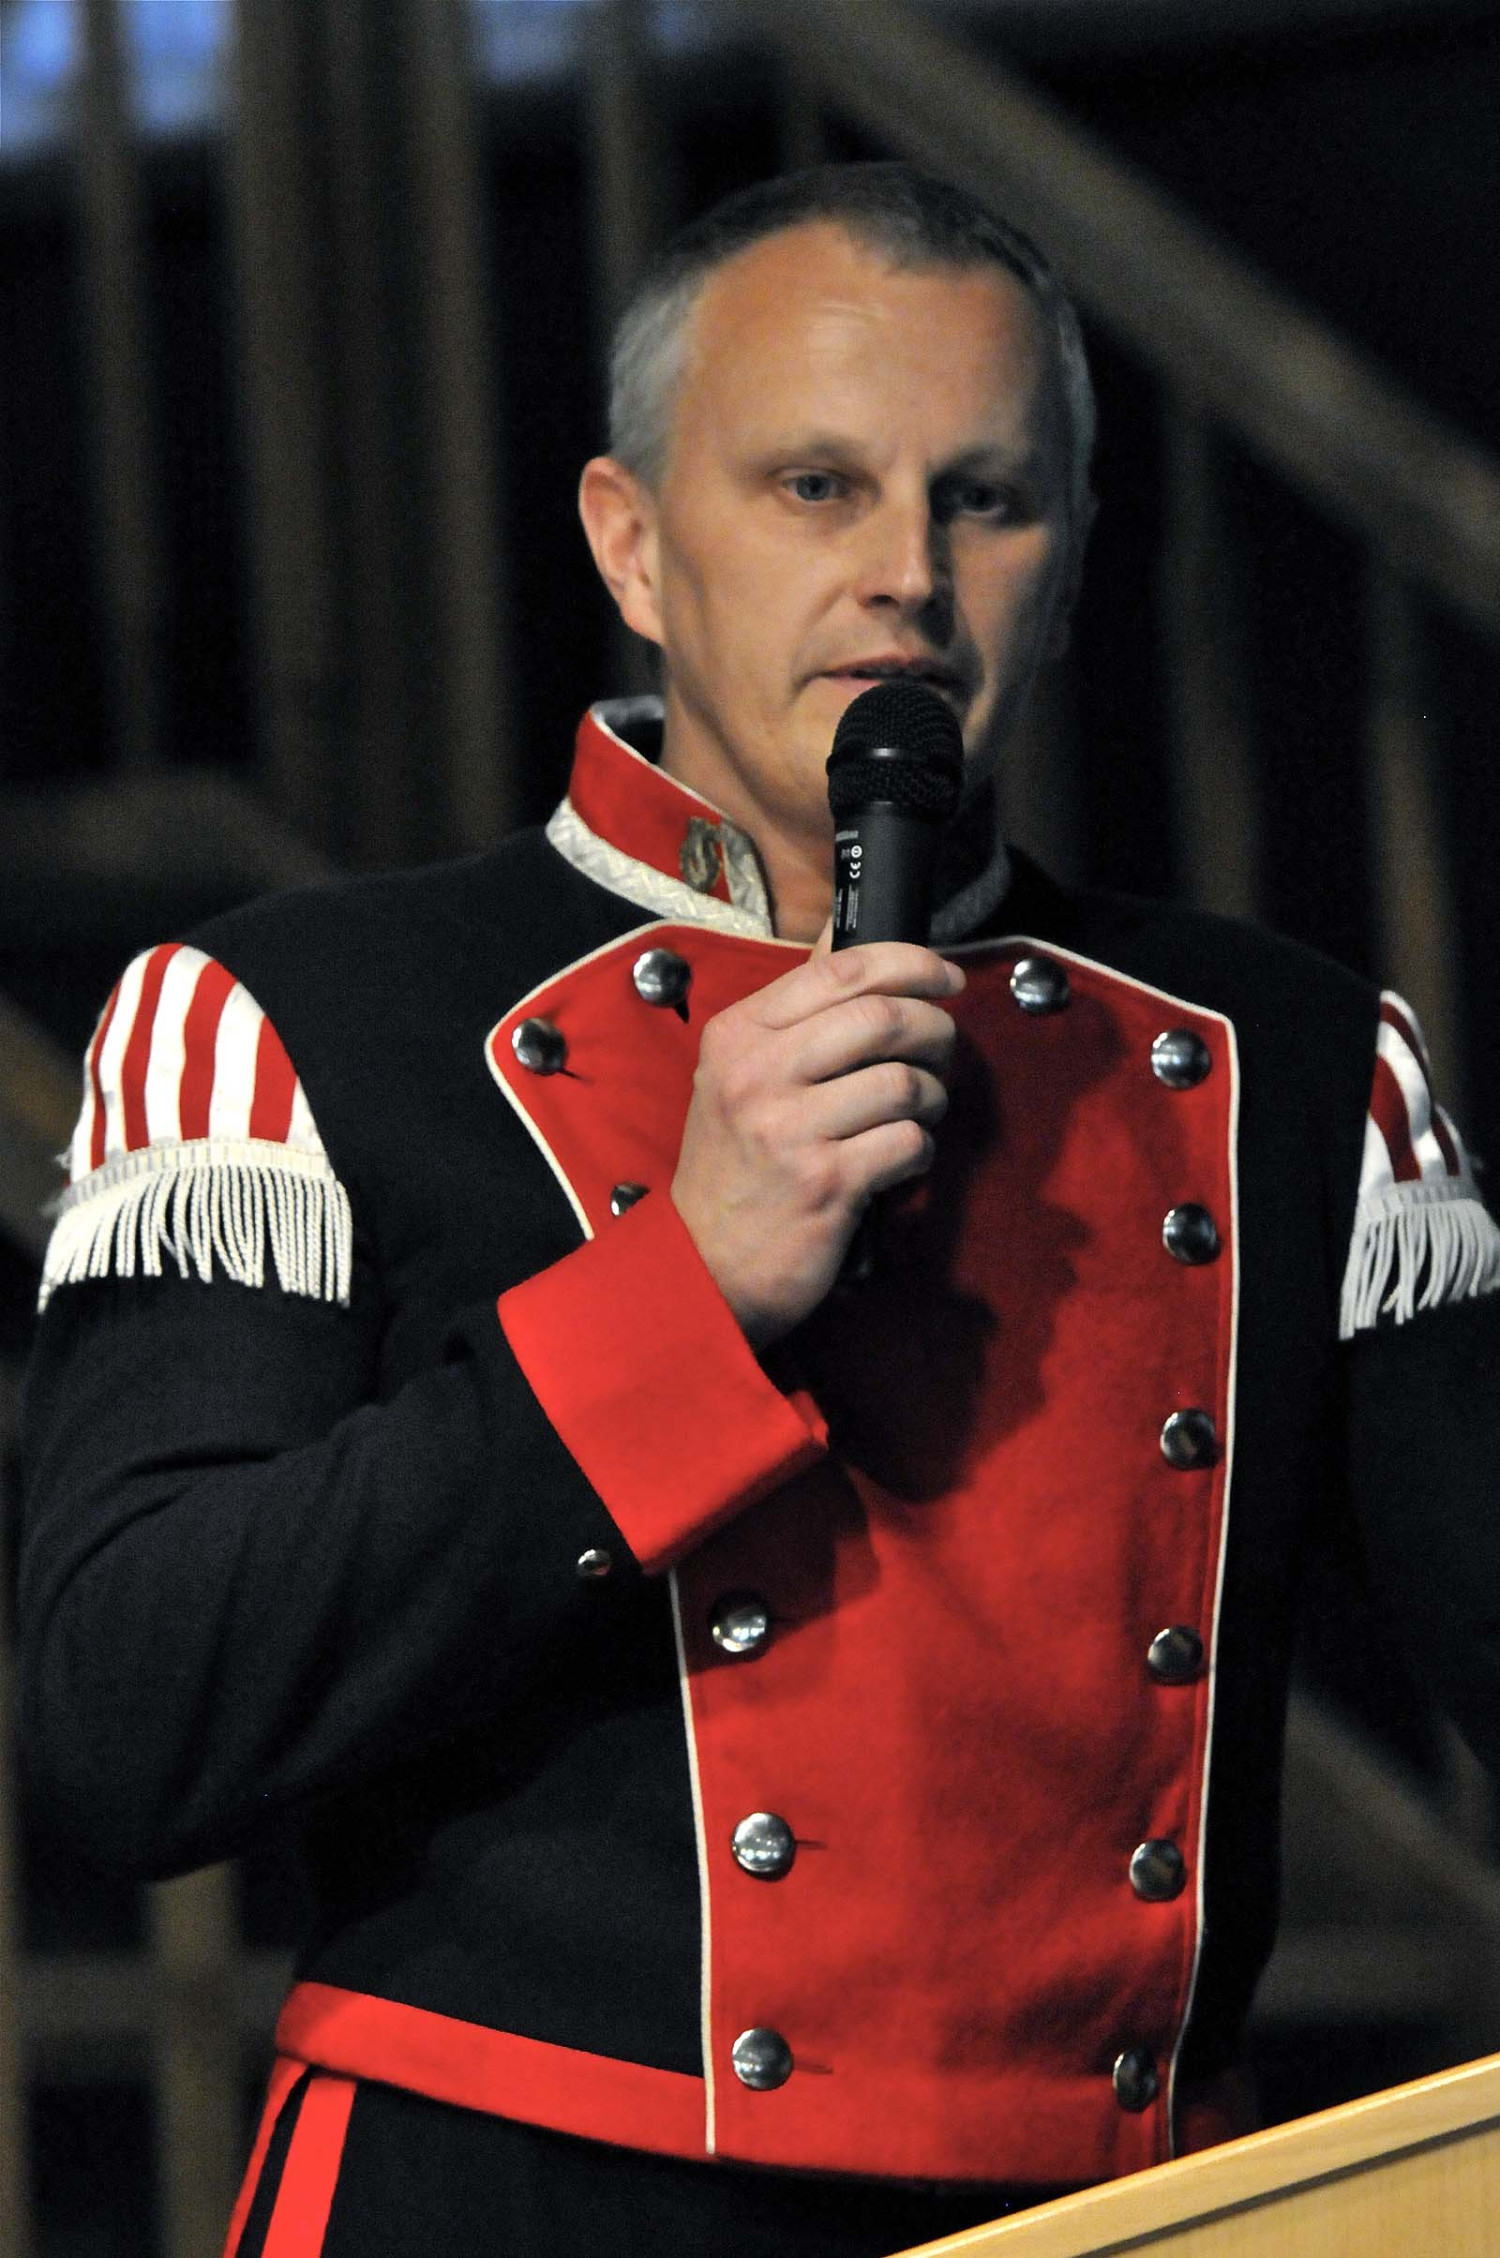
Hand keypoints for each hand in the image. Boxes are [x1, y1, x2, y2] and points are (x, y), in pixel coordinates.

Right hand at [671, 940, 964, 1348]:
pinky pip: (906, 1142)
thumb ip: (793, 1010)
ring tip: (920, 1110)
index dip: (911, 963)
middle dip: (935, 1028)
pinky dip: (919, 1147)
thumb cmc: (733, 1165)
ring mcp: (789, 1130)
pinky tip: (901, 1157)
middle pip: (882, 1018)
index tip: (946, 977)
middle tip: (942, 1049)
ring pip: (903, 1081)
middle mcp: (757, 1075)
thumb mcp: (738, 1074)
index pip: (840, 970)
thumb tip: (843, 937)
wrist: (704, 1263)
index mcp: (738, 1035)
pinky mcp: (825, 1183)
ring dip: (932, 1095)